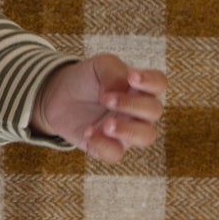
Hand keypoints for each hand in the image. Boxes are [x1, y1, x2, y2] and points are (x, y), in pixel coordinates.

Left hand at [30, 54, 166, 162]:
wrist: (60, 97)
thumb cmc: (87, 80)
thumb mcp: (98, 66)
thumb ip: (113, 73)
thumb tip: (119, 90)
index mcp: (139, 87)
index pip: (159, 83)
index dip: (150, 81)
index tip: (131, 77)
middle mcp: (139, 110)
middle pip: (154, 110)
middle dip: (133, 105)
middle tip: (107, 99)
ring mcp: (127, 131)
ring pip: (146, 136)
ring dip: (128, 130)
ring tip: (106, 125)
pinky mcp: (110, 147)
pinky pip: (116, 153)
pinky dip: (102, 144)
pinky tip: (88, 131)